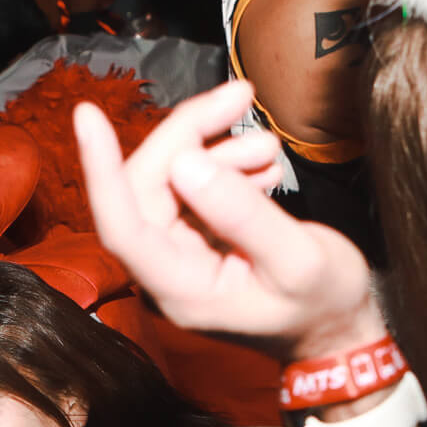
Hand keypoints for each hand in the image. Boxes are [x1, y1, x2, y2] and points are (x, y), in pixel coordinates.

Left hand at [75, 81, 386, 363]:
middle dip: (189, 136)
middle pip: (148, 187)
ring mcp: (180, 253)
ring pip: (173, 180)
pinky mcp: (197, 236)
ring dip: (218, 149)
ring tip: (269, 148)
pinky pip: (194, 187)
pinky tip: (263, 165)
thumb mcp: (298, 261)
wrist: (338, 328)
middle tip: (239, 98)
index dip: (101, 170)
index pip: (121, 226)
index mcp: (180, 290)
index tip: (88, 116)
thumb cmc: (323, 305)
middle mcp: (168, 270)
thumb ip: (243, 216)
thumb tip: (187, 164)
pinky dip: (226, 165)